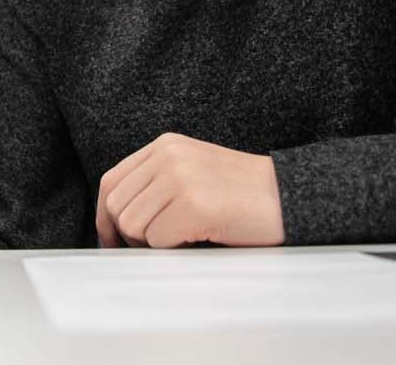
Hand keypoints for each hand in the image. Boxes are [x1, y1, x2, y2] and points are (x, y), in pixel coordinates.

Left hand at [95, 133, 283, 248]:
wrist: (290, 198)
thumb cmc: (243, 195)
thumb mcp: (192, 172)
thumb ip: (155, 184)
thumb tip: (115, 222)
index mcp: (165, 146)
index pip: (111, 183)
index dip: (105, 217)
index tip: (111, 241)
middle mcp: (168, 156)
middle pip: (117, 208)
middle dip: (130, 237)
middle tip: (161, 245)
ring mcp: (180, 179)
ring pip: (133, 227)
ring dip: (155, 244)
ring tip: (187, 237)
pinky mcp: (194, 206)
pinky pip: (158, 242)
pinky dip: (175, 250)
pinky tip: (201, 238)